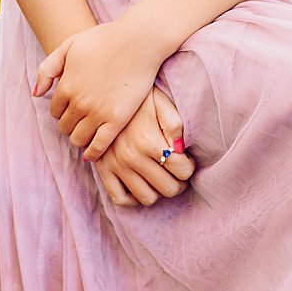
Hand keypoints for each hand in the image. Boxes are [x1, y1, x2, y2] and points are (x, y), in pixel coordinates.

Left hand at [34, 21, 165, 160]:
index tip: (70, 110)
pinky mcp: (117, 120)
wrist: (137, 41)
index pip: (54, 111)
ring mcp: (98, 113)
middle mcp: (79, 102)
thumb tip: (36, 94)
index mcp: (66, 86)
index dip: (61, 112)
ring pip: (78, 139)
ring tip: (85, 134)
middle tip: (78, 122)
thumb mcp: (68, 46)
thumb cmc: (103, 40)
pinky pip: (99, 146)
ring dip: (79, 139)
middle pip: (65, 127)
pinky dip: (93, 153)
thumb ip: (48, 69)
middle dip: (69, 125)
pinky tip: (92, 153)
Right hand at [93, 87, 194, 206]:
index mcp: (149, 141)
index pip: (183, 171)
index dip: (188, 167)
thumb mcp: (161, 102)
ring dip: (158, 191)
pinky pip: (120, 198)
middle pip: (169, 188)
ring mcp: (116, 166)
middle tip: (175, 172)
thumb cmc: (139, 99)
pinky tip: (140, 184)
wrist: (104, 92)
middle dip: (178, 182)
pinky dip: (132, 198)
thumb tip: (179, 150)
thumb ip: (174, 124)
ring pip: (147, 198)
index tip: (184, 160)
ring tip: (159, 178)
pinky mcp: (103, 170)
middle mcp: (132, 157)